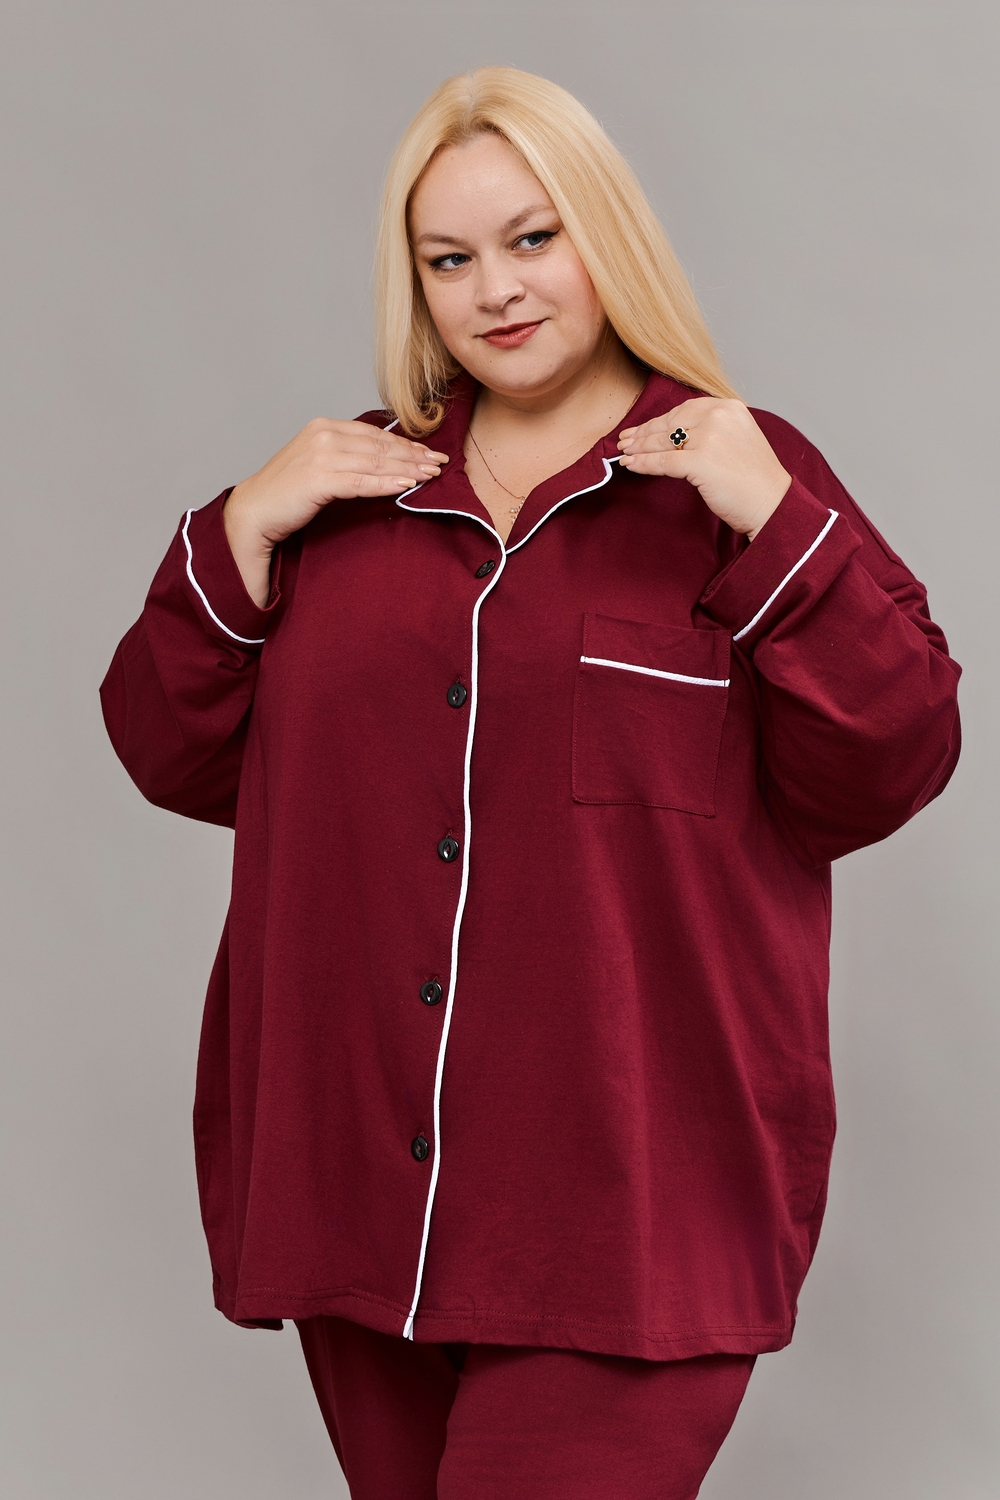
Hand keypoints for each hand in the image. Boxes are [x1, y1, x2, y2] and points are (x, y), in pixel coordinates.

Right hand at [223, 419, 447, 605]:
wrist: (253, 512)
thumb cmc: (286, 494)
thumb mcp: (320, 466)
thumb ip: (347, 458)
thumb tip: (383, 463)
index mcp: (325, 428)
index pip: (375, 434)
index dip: (405, 444)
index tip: (428, 453)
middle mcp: (324, 435)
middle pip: (380, 446)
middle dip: (413, 455)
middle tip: (439, 464)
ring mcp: (321, 455)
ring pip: (376, 462)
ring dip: (407, 469)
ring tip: (431, 476)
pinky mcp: (320, 478)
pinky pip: (362, 482)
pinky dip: (387, 484)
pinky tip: (408, 487)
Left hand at [617, 398, 790, 540]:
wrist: (772, 503)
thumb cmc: (755, 479)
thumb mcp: (737, 439)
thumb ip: (712, 430)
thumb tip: (673, 435)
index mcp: (729, 407)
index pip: (684, 409)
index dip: (659, 420)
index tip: (642, 428)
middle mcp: (720, 416)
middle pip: (671, 423)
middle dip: (644, 433)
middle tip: (626, 440)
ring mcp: (710, 437)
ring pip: (664, 441)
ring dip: (640, 448)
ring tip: (624, 452)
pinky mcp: (701, 461)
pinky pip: (664, 461)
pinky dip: (644, 464)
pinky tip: (630, 465)